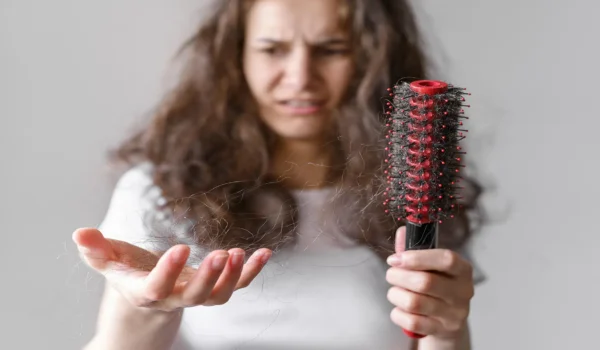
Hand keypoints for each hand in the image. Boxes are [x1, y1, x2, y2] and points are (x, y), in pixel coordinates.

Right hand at [72, 228, 271, 312]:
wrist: (147, 298)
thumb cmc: (128, 274)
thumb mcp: (109, 262)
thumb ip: (96, 250)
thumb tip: (79, 233)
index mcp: (146, 291)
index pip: (156, 287)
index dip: (168, 272)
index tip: (181, 247)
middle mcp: (174, 298)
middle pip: (194, 297)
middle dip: (209, 278)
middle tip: (222, 255)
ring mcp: (197, 296)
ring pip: (218, 296)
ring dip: (233, 277)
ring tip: (241, 253)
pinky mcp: (214, 289)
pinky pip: (237, 285)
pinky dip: (252, 272)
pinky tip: (265, 253)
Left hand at [385, 226, 473, 339]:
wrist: (446, 322)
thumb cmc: (436, 287)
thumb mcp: (430, 266)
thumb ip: (415, 249)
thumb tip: (402, 231)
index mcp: (463, 270)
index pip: (446, 259)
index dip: (417, 257)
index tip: (395, 258)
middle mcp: (463, 292)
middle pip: (425, 282)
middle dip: (398, 276)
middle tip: (391, 274)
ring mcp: (454, 314)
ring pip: (414, 302)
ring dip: (395, 294)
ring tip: (395, 291)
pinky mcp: (442, 330)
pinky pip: (411, 321)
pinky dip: (397, 313)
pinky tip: (400, 309)